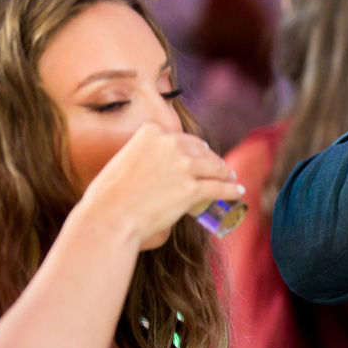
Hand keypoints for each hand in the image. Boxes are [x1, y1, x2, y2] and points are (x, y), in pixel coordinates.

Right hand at [72, 123, 245, 251]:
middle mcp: (170, 143)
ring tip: (231, 179)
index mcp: (151, 131)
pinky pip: (220, 188)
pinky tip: (238, 192)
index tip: (201, 154)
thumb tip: (161, 166)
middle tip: (218, 168)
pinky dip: (232, 190)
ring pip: (215, 167)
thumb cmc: (109, 195)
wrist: (109, 216)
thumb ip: (145, 154)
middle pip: (202, 150)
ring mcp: (183, 166)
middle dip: (211, 159)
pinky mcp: (192, 189)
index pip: (182, 138)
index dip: (194, 148)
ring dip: (225, 173)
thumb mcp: (125, 159)